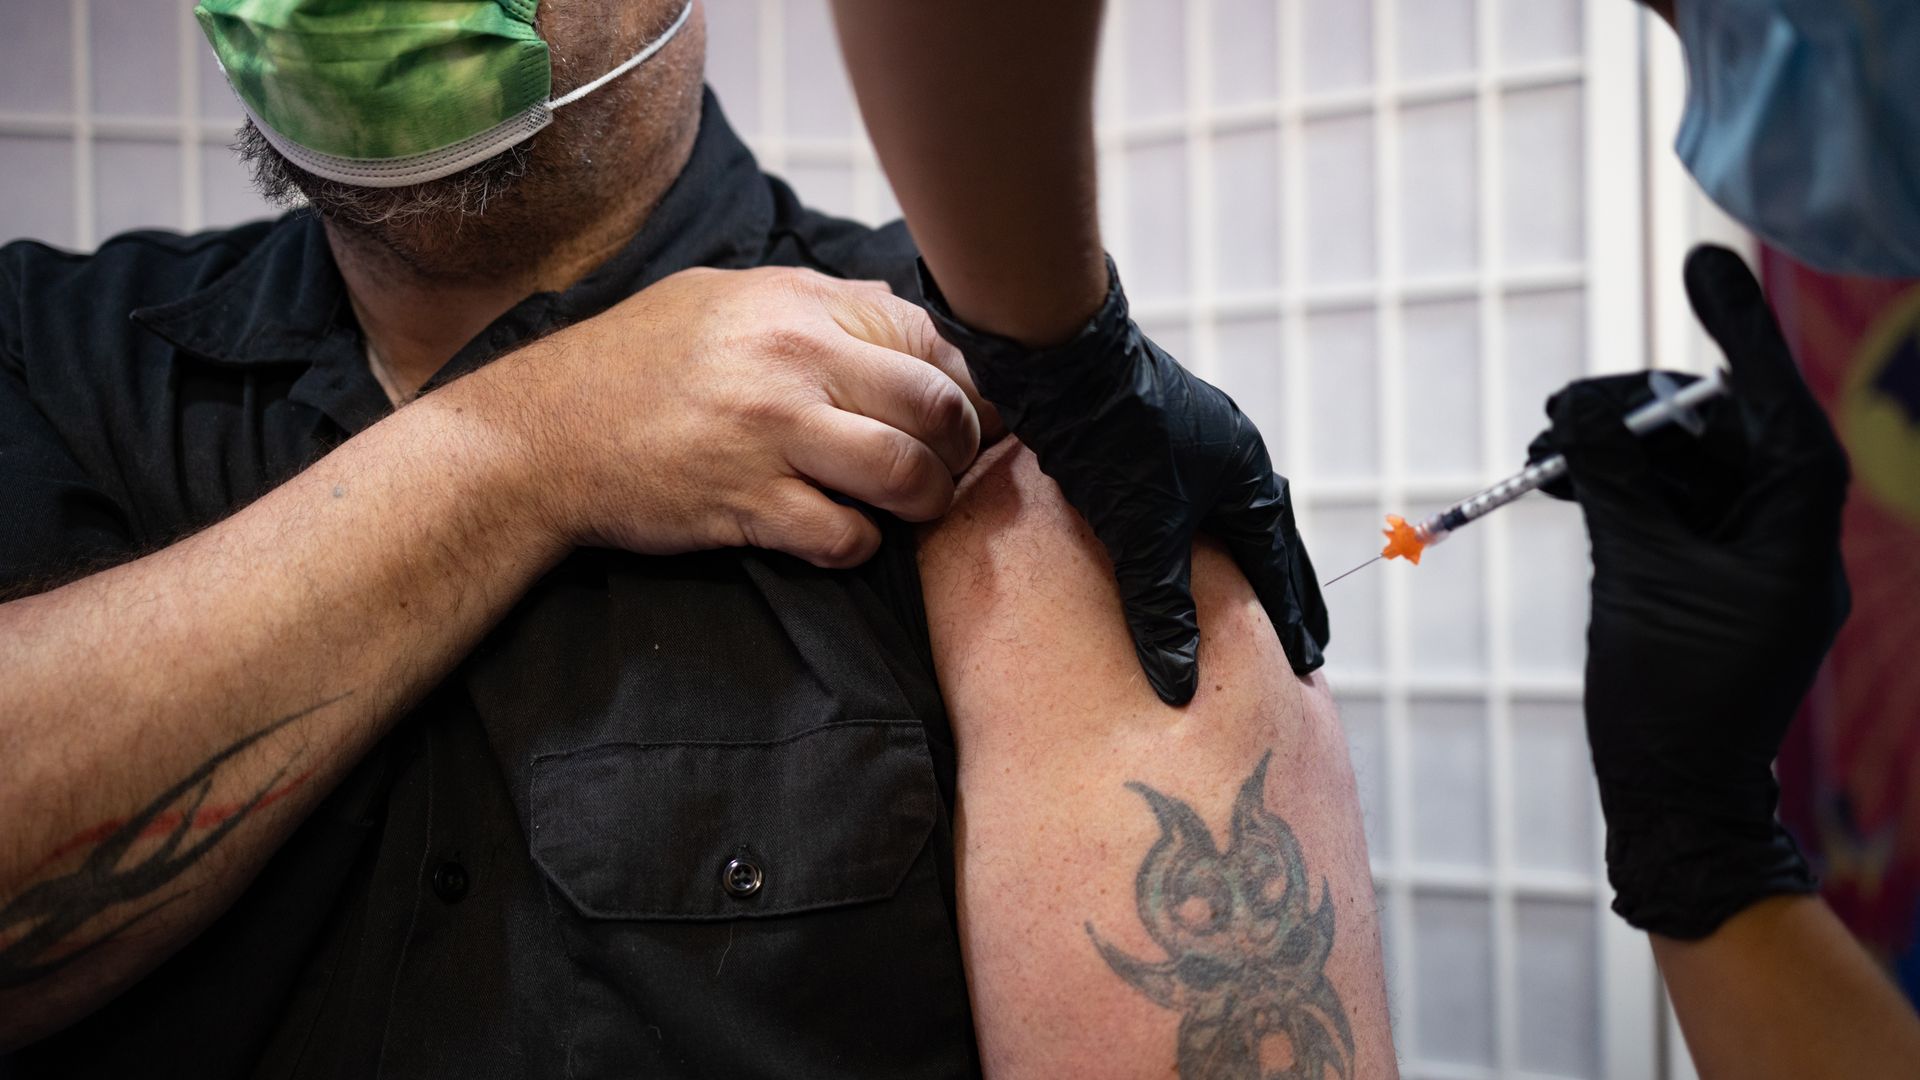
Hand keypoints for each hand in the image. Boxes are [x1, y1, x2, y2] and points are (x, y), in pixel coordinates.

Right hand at [462, 266, 985, 566]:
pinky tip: (842, 536)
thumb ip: (818, 303)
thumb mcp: (723, 298)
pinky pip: (845, 536)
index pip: (930, 338)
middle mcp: (793, 359)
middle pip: (938, 406)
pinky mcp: (747, 502)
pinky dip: (858, 546)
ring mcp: (771, 433)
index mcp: (796, 303)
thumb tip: (899, 311)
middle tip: (950, 468)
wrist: (542, 434)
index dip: (968, 384)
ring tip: (911, 508)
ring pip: (906, 474)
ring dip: (925, 503)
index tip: (969, 414)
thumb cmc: (634, 364)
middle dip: (962, 448)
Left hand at [921, 256, 1327, 704]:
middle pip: (1267, 537)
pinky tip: (1179, 556)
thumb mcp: (1143, 536)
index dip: (1292, 617)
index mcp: (1248, 473)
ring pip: (1226, 516)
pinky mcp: (1149, 434)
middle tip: (1304, 646)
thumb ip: (1162, 610)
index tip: (1308, 664)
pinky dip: (1194, 538)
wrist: (1060, 358)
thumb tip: (1181, 685)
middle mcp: (1230, 452)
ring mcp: (1192, 438)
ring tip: (1247, 608)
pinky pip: (1186, 502)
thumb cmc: (1114, 441)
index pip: (1278, 563)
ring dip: (1238, 562)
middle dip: (1282, 594)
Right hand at [1529, 245, 1848, 938]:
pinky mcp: (1708, 579)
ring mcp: (1748, 556)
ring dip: (1612, 451)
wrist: (1676, 795)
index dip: (1733, 324)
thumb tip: (1583, 409)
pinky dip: (1617, 490)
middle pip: (1716, 427)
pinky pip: (1666, 507)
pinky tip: (1562, 482)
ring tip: (1544, 452)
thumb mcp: (1638, 572)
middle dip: (1636, 408)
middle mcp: (1785, 529)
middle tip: (1558, 410)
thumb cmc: (1671, 694)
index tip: (1697, 257)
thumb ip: (1614, 479)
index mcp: (1799, 522)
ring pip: (1683, 465)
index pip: (1771, 399)